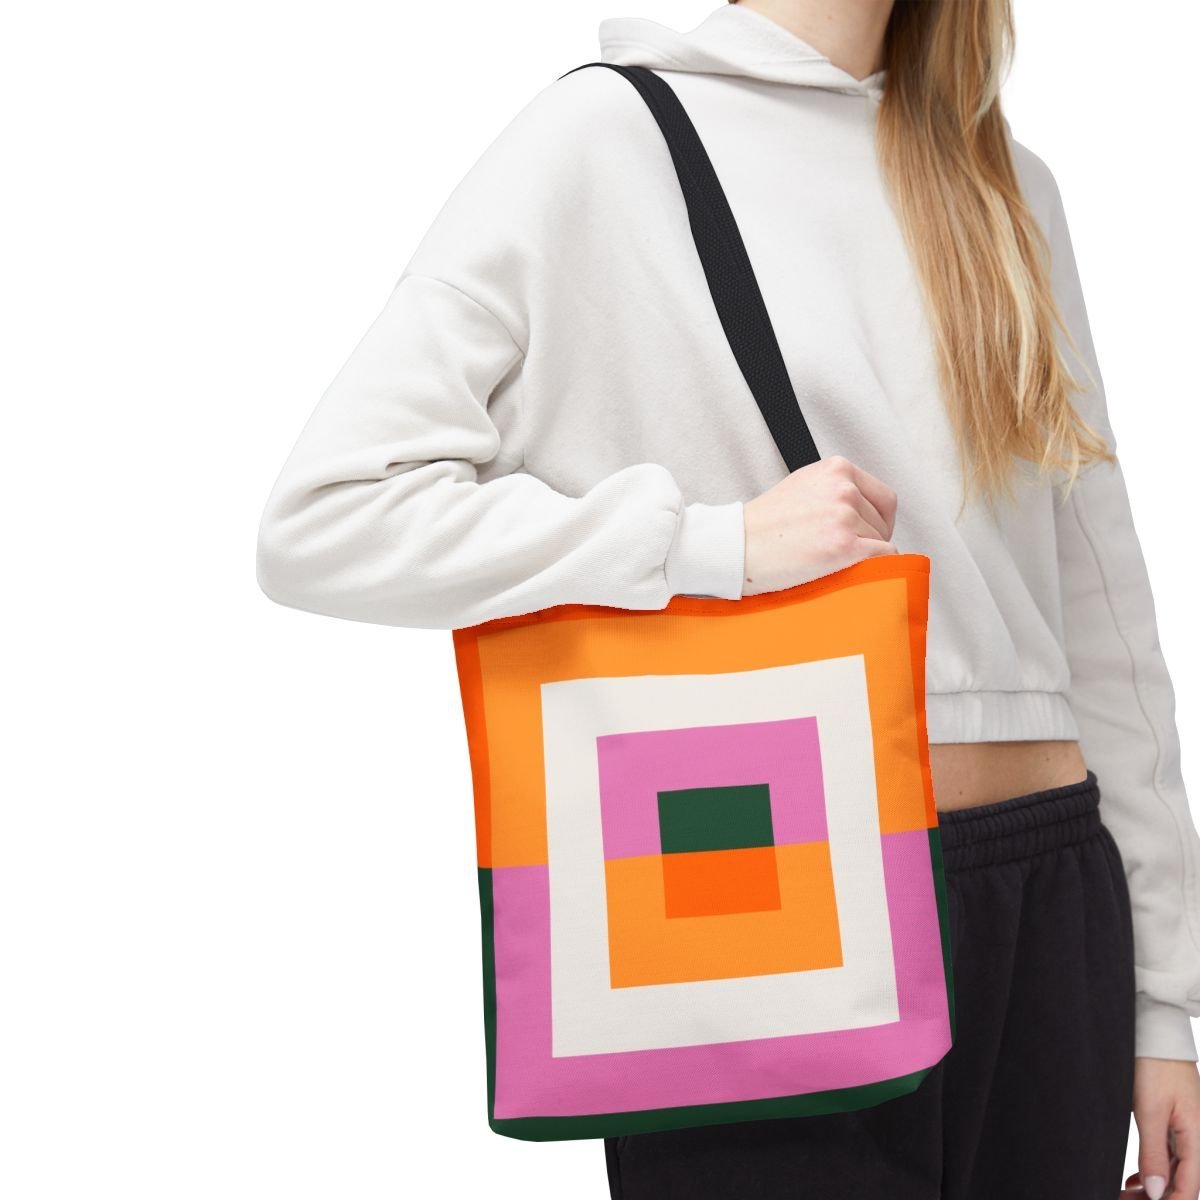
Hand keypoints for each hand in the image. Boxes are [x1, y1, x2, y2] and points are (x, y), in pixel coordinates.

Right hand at [741, 455, 897, 596]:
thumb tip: (866, 514)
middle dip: (868, 541)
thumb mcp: (803, 487)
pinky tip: (844, 572)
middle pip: (883, 523)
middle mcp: (844, 488)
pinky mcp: (844, 546)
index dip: (877, 522)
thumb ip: (835, 492)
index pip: (884, 498)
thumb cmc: (761, 526)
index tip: (865, 535)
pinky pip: (881, 561)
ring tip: (828, 560)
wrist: (735, 547)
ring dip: (862, 557)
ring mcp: (844, 517)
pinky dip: (870, 571)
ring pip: (882, 544)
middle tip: (839, 553)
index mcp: (836, 469)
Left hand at [1122, 1058, 1199, 1197]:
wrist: (1156, 1034)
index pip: (1189, 1187)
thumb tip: (1156, 1192)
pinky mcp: (1176, 1121)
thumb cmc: (1155, 1065)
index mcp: (1197, 1137)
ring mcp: (1187, 1130)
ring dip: (1155, 1186)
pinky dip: (1154, 1169)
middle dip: (1159, 1197)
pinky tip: (1138, 1179)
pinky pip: (1170, 1155)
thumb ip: (1154, 1152)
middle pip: (1183, 1181)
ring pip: (1176, 1170)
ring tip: (1129, 1194)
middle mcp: (1197, 1137)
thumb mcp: (1150, 1110)